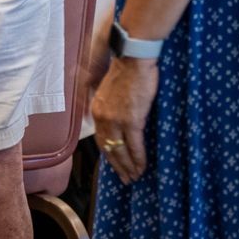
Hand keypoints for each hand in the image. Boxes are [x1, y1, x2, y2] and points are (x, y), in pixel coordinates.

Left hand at [90, 56, 157, 182]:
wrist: (134, 59)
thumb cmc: (127, 71)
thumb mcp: (110, 90)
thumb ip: (108, 106)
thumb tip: (115, 120)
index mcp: (96, 110)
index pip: (101, 138)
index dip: (108, 153)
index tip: (115, 164)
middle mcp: (102, 118)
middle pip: (108, 148)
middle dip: (117, 166)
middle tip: (126, 178)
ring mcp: (116, 120)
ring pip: (120, 150)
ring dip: (128, 166)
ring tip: (134, 177)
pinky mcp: (132, 120)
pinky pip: (134, 145)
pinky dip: (138, 159)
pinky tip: (142, 168)